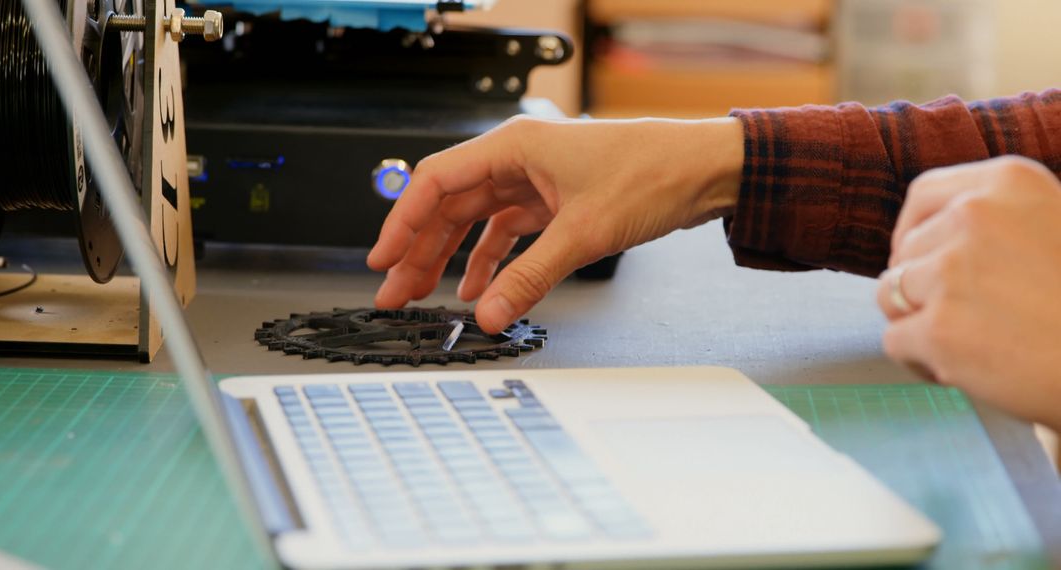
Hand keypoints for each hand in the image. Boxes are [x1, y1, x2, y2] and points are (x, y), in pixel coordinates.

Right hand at [368, 116, 743, 332]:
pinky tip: (478, 287)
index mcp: (513, 147)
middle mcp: (518, 160)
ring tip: (425, 295)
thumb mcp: (584, 233)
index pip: (435, 182)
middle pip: (450, 207)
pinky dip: (491, 260)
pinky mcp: (555, 202)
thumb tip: (491, 315)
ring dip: (449, 258)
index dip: (401, 223)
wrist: (704, 171)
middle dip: (419, 251)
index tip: (382, 260)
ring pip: (475, 221)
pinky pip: (508, 232)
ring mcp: (535, 181)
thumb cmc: (653, 173)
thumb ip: (530, 277)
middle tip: (395, 292)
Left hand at [878, 156, 1060, 429]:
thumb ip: (1000, 218)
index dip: (913, 231)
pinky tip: (963, 369)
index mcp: (1009, 181)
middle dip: (923, 288)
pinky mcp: (940, 329)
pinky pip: (895, 341)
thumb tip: (927, 240)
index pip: (923, 195)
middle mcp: (974, 216)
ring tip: (967, 343)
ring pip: (890, 295)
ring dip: (917, 323)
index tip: (923, 258)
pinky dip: (920, 361)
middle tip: (969, 317)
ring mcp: (953, 272)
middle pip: (904, 253)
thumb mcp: (1057, 224)